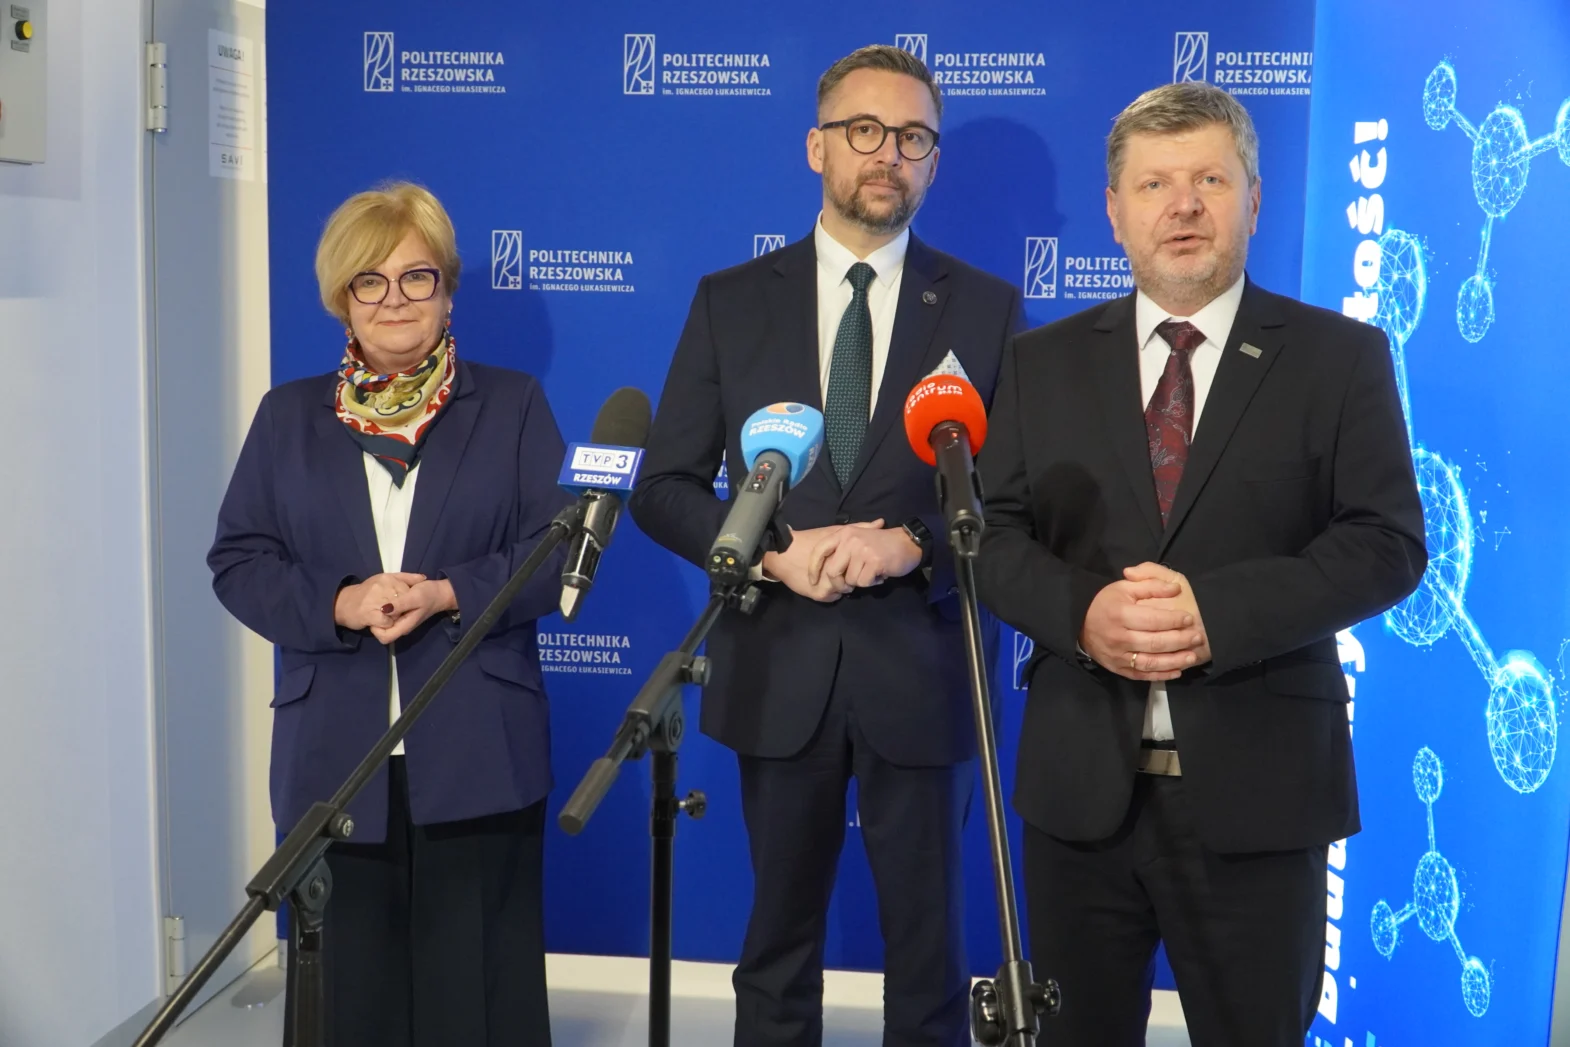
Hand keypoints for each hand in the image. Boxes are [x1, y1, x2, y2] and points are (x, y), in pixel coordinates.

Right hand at [334, 572, 426, 631]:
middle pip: (404, 600)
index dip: (409, 599)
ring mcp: (375, 600)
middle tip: (396, 612)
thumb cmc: (366, 593)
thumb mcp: (385, 580)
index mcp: (387, 578)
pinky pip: (387, 621)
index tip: (404, 604)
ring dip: (396, 617)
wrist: (343, 603)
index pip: (408, 588)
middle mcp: (381, 587)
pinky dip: (388, 624)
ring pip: (397, 612)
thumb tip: (423, 578)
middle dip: (403, 609)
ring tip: (389, 617)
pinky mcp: (369, 614)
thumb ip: (405, 578)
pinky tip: (383, 622)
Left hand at [371, 579, 457, 644]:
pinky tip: (384, 598)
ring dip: (378, 614)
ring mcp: (400, 621)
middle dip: (375, 621)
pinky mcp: (400, 614)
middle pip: (381, 631)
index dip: (376, 629)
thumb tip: (382, 610)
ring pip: (383, 623)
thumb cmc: (429, 595)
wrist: (440, 593)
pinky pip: (387, 616)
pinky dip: (384, 609)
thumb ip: (400, 604)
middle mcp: (400, 626)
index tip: (375, 614)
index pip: (384, 638)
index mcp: (404, 625)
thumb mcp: (415, 597)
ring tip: (377, 600)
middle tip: (374, 605)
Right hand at [761, 526, 856, 602]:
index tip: (860, 562)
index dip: (863, 563)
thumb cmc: (811, 540)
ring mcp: (829, 584)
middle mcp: (837, 571)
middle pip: (856, 578)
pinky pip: (835, 597)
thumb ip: (859, 527)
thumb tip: (880, 523)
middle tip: (846, 570)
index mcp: (843, 554)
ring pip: (846, 590)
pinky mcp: (820, 595)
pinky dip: (833, 593)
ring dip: (843, 585)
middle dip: (853, 575)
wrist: (784, 553)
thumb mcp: (835, 531)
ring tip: (836, 577)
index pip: (865, 564)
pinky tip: (827, 584)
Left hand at [808, 519, 921, 589]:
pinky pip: (863, 582)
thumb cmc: (881, 544)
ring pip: (849, 580)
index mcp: (843, 533)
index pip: (820, 551)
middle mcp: (850, 539)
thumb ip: (841, 550)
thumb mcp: (858, 539)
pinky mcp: (873, 561)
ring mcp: (861, 550)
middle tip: (850, 585)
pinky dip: (871, 583)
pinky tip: (879, 575)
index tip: (813, 581)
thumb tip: (823, 569)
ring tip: (871, 573)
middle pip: (832, 571)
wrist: (907, 543)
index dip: (813, 568)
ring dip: (860, 582)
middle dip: (839, 584)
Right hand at [1079, 575, 1199, 681]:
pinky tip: (1177, 671)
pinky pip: (1142, 675)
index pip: (1153, 620)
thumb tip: (1175, 589)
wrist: (1080, 624)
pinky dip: (1161, 675)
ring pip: (1150, 662)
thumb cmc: (1107, 603)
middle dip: (1179, 640)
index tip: (1189, 618)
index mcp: (1121, 615)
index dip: (1174, 620)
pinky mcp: (1119, 669)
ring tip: (1191, 656)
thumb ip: (1151, 585)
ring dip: (1174, 661)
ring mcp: (1118, 656)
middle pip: (1154, 643)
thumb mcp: (1125, 587)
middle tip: (1197, 637)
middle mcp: (1119, 638)